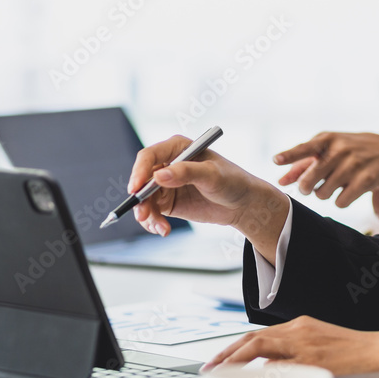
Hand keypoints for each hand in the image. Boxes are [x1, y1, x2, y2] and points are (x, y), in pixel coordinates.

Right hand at [129, 136, 289, 262]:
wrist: (242, 203)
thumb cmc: (232, 180)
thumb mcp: (212, 175)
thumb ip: (186, 173)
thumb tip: (159, 175)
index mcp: (177, 148)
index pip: (149, 156)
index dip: (139, 172)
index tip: (136, 189)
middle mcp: (168, 164)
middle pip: (142, 180)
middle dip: (140, 199)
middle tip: (143, 215)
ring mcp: (166, 184)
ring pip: (144, 199)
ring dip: (147, 214)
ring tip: (160, 227)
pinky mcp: (168, 201)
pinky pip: (152, 211)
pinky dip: (153, 222)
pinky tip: (163, 229)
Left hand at [201, 316, 378, 375]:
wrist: (378, 349)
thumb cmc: (350, 351)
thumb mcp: (318, 346)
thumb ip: (293, 354)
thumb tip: (268, 368)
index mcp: (298, 326)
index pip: (258, 335)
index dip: (235, 348)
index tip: (219, 361)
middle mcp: (298, 329)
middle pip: (254, 339)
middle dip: (228, 353)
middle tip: (210, 368)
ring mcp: (305, 343)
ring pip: (262, 346)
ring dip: (238, 360)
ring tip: (221, 373)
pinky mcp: (315, 358)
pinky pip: (283, 365)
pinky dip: (264, 372)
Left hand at [273, 133, 378, 209]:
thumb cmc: (351, 151)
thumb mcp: (329, 149)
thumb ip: (304, 164)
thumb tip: (281, 181)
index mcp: (328, 139)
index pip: (305, 147)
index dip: (290, 155)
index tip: (275, 160)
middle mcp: (340, 149)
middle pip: (310, 178)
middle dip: (306, 188)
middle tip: (309, 188)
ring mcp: (353, 164)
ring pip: (323, 193)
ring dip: (324, 194)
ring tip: (333, 187)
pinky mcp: (366, 179)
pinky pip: (340, 202)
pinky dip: (340, 202)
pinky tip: (346, 193)